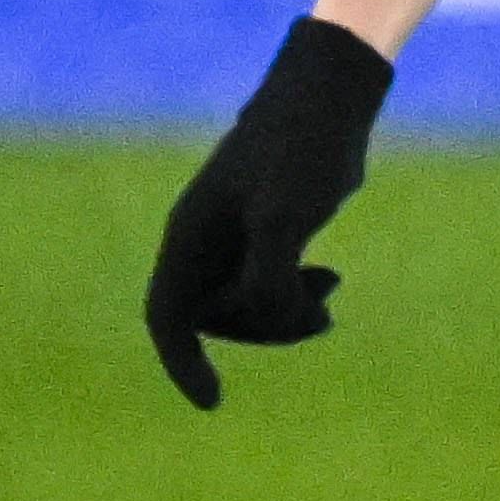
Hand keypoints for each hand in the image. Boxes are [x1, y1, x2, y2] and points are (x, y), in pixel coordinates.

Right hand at [144, 15, 392, 405]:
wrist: (328, 98)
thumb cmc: (302, 149)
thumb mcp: (287, 214)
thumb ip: (270, 273)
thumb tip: (263, 317)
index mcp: (190, 237)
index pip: (169, 317)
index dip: (184, 363)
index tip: (214, 402)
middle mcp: (203, 240)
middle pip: (214, 318)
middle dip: (263, 329)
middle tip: (316, 315)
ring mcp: (233, 236)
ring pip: (245, 304)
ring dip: (284, 316)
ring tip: (330, 293)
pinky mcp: (265, 230)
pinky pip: (267, 285)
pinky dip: (296, 295)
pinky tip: (330, 282)